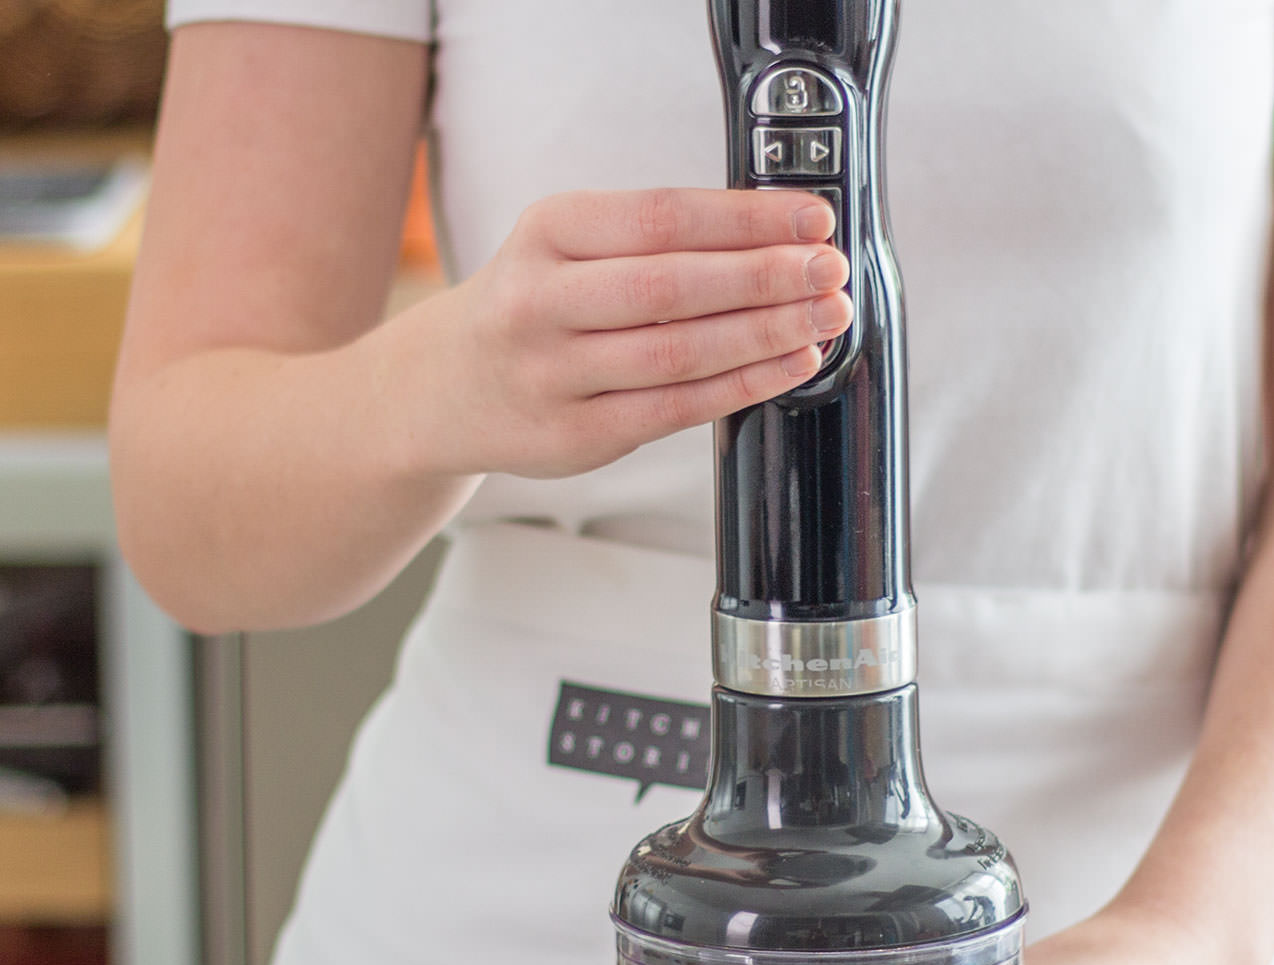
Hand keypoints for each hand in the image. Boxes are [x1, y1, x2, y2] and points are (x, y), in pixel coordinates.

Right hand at [406, 187, 850, 480]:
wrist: (443, 388)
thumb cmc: (530, 305)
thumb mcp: (565, 246)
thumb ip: (652, 241)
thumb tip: (778, 239)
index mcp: (547, 231)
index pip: (663, 217)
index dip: (747, 219)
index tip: (812, 219)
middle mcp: (541, 300)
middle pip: (673, 286)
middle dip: (767, 277)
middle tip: (830, 271)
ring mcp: (553, 375)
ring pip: (678, 353)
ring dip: (765, 334)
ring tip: (823, 318)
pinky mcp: (574, 437)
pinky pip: (673, 409)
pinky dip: (741, 386)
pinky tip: (786, 366)